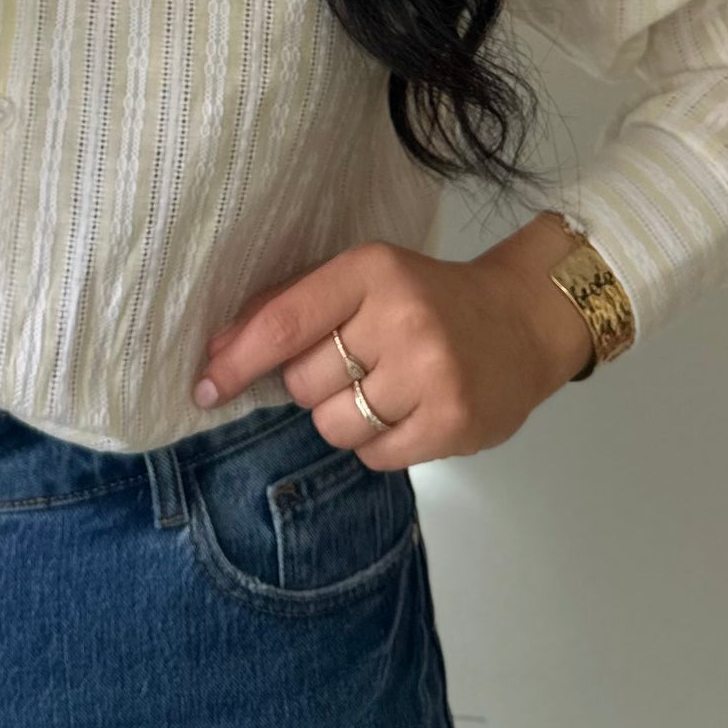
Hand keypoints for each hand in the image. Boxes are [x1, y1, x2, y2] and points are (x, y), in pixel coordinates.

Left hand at [191, 211, 597, 469]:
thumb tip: (220, 352)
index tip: (203, 388)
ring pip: (333, 426)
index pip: (285, 322)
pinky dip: (378, 444)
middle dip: (310, 385)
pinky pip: (375, 456)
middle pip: (303, 383)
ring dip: (343, 418)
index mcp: (372, 271)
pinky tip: (406, 414)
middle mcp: (402, 319)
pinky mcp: (453, 423)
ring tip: (381, 392)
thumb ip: (293, 306)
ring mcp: (431, 374)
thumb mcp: (365, 279)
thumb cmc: (428, 298)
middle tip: (352, 367)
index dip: (235, 360)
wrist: (524, 321)